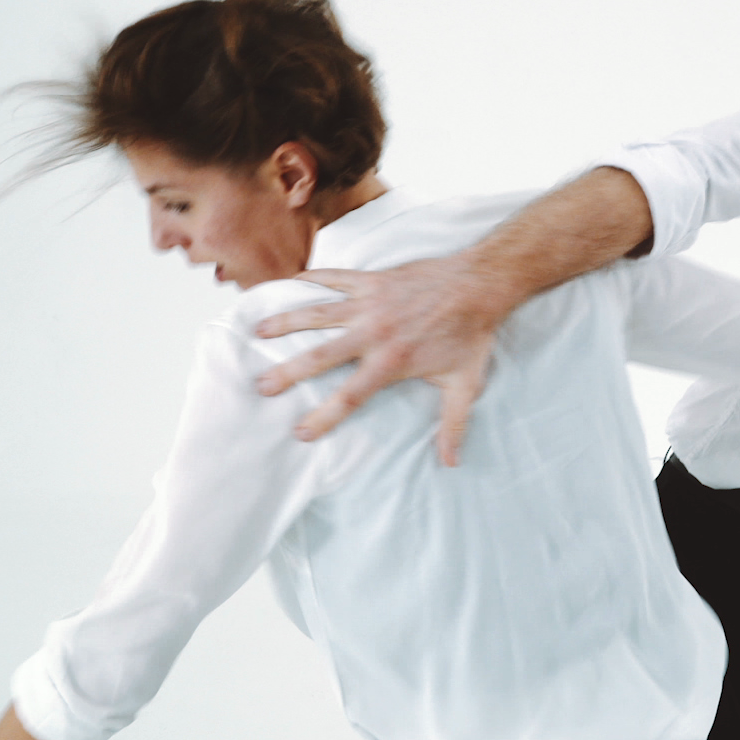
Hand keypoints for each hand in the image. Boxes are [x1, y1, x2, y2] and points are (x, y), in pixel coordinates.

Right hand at [253, 256, 503, 465]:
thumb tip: (450, 462)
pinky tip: (288, 283)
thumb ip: (453, 424)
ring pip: (318, 312)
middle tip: (262, 385)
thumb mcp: (466, 385)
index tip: (301, 431)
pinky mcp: (373, 280)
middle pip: (321, 355)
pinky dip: (311, 279)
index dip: (324, 416)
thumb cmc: (472, 335)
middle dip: (289, 371)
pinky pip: (335, 277)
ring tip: (258, 331)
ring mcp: (371, 303)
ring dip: (286, 321)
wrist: (480, 285)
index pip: (350, 395)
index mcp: (392, 362)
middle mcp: (374, 332)